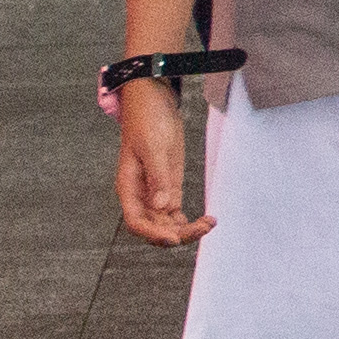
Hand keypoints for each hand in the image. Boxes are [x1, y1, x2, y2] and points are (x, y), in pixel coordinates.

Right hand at [112, 83, 205, 246]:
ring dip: (186, 230)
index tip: (173, 238)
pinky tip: (206, 220)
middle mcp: (141, 195)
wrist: (154, 100)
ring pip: (167, 223)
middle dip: (175, 234)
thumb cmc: (147, 120)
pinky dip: (189, 221)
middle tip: (201, 229)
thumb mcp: (153, 146)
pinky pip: (176, 213)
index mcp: (129, 187)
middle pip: (153, 227)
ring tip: (209, 224)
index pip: (135, 221)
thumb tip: (162, 206)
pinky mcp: (169, 186)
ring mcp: (155, 192)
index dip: (152, 233)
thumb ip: (157, 177)